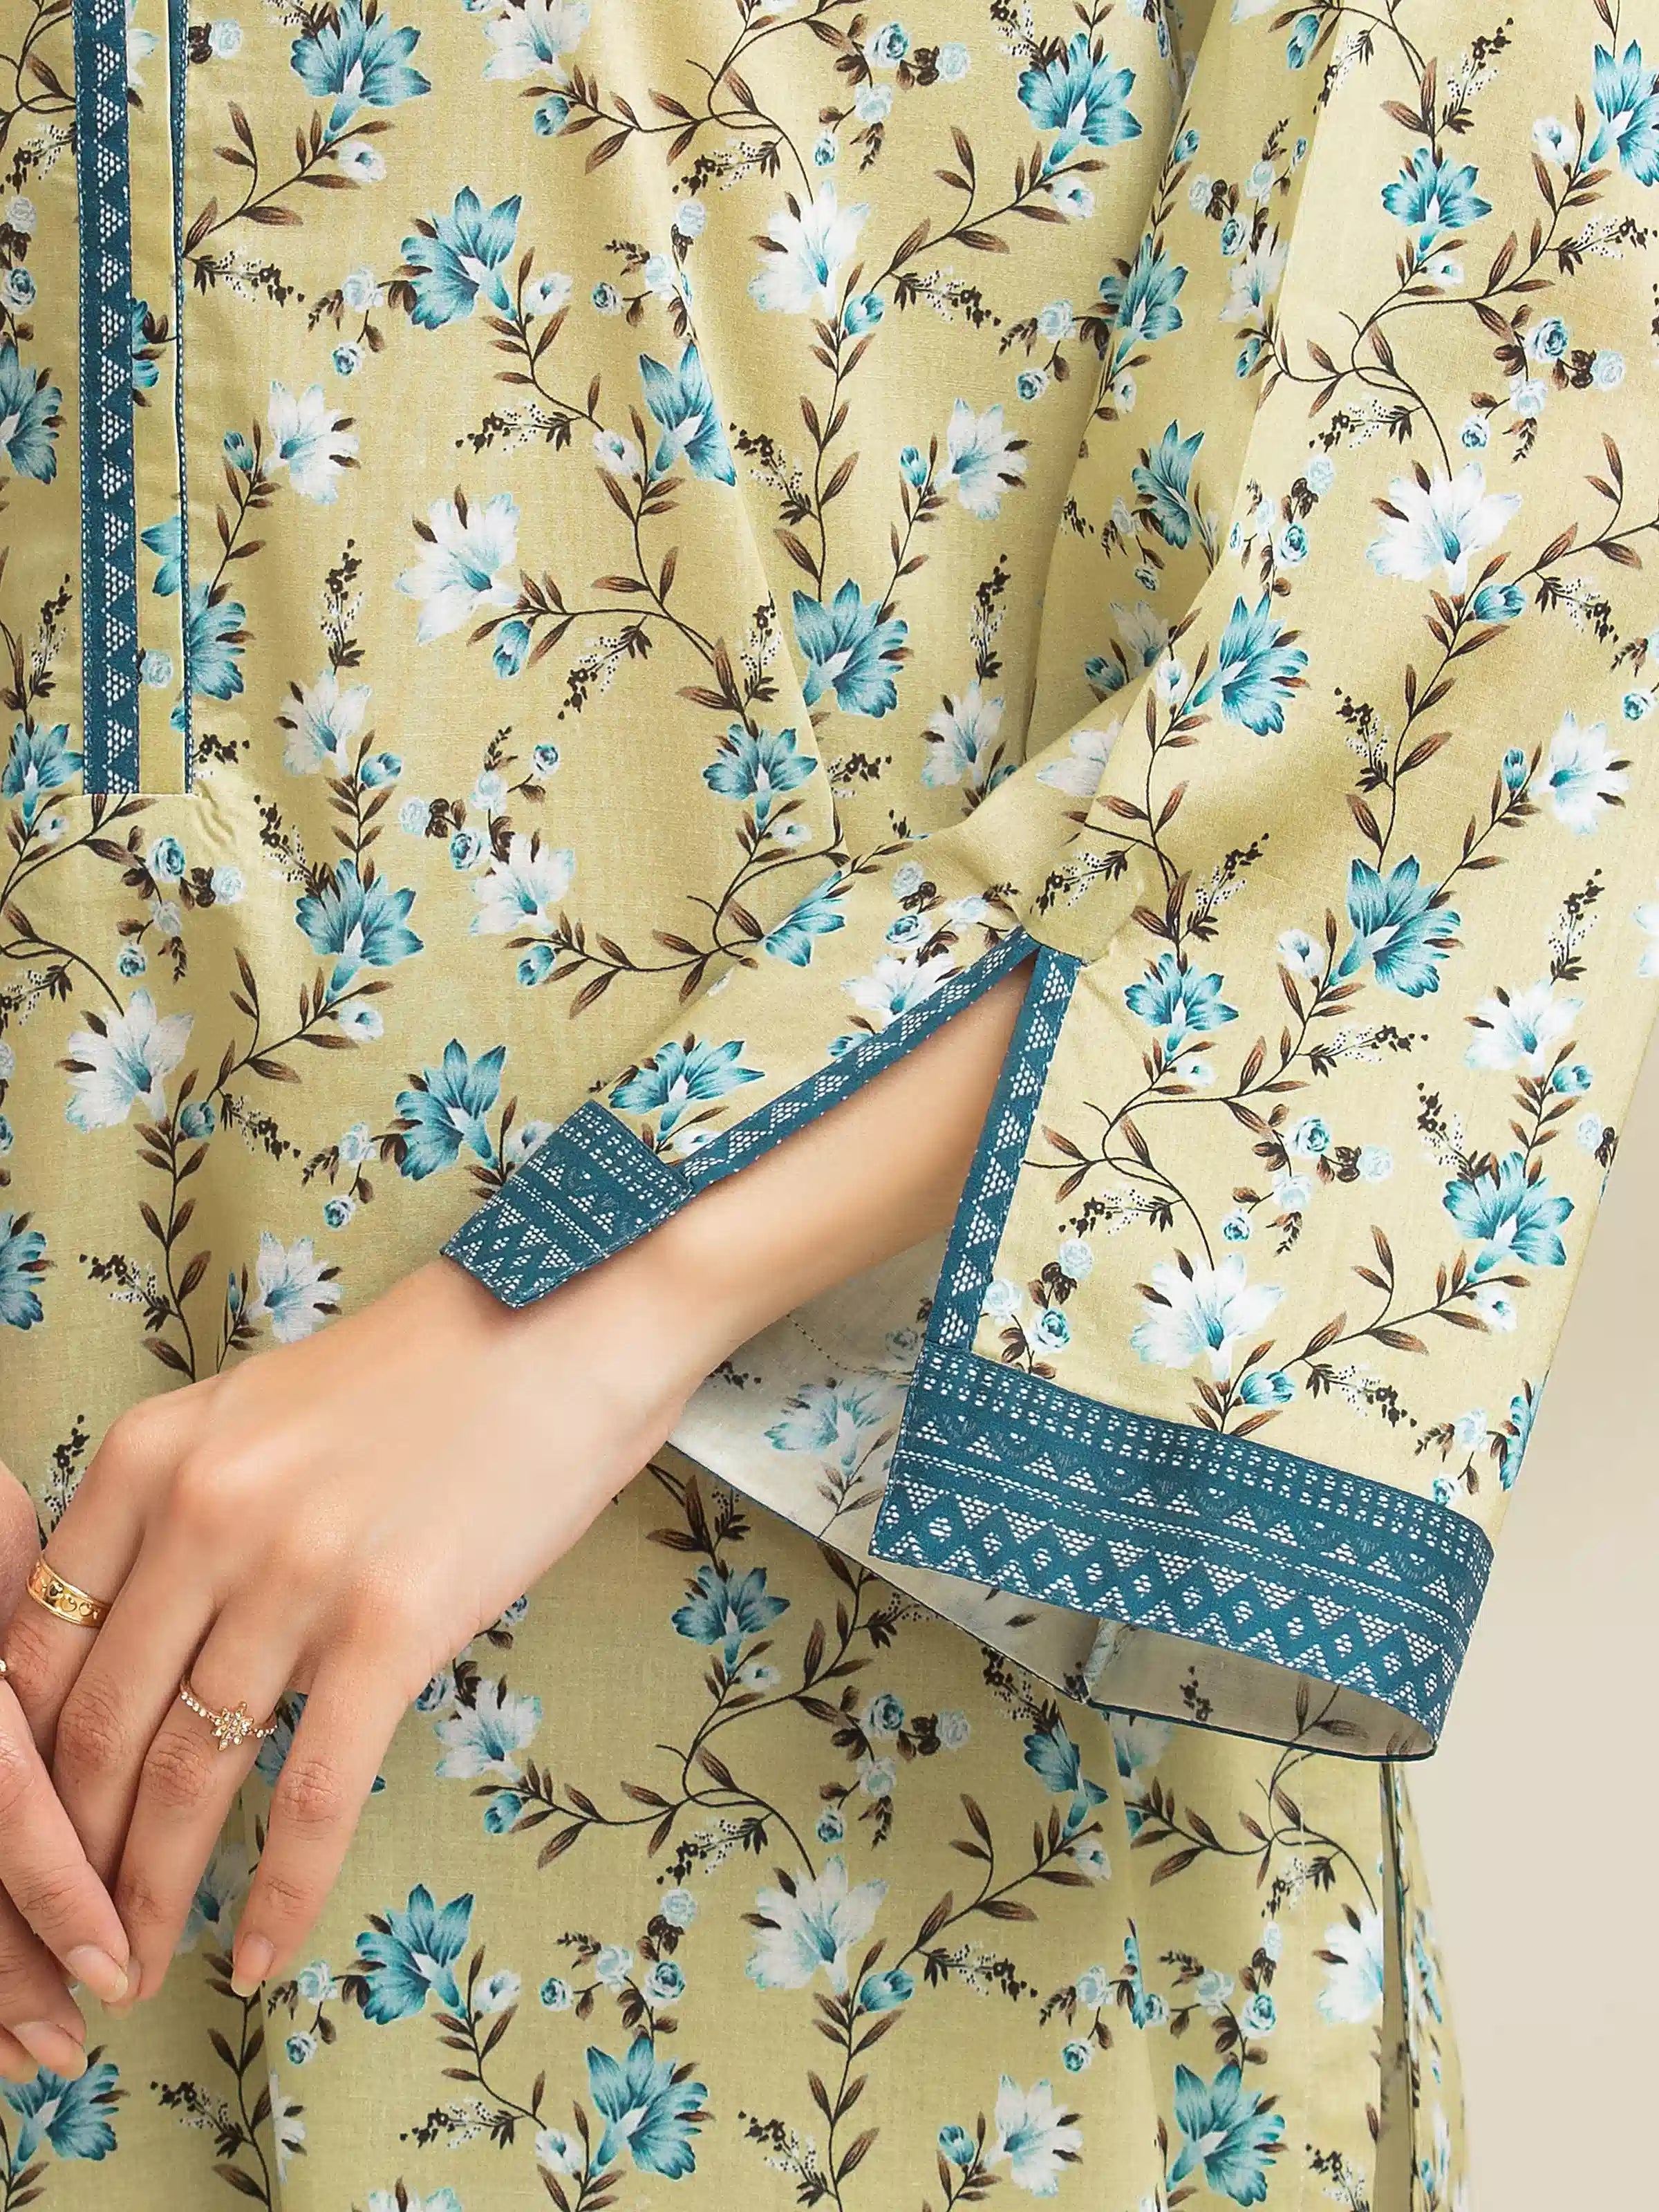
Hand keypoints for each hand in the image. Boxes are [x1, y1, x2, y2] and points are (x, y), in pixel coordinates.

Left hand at [0, 1247, 717, 2007]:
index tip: (30, 1843)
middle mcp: (204, 1514)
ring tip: (139, 1966)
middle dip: (73, 1859)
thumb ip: (172, 1514)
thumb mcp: (252, 1415)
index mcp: (150, 1459)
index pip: (34, 1652)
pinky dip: (281, 1890)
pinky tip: (263, 1953)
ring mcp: (297, 1572)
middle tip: (70, 1943)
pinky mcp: (394, 1623)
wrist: (559, 1325)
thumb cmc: (418, 1374)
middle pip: (98, 1728)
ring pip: (190, 1772)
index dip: (18, 1774)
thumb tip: (124, 1650)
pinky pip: (316, 1790)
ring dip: (155, 1892)